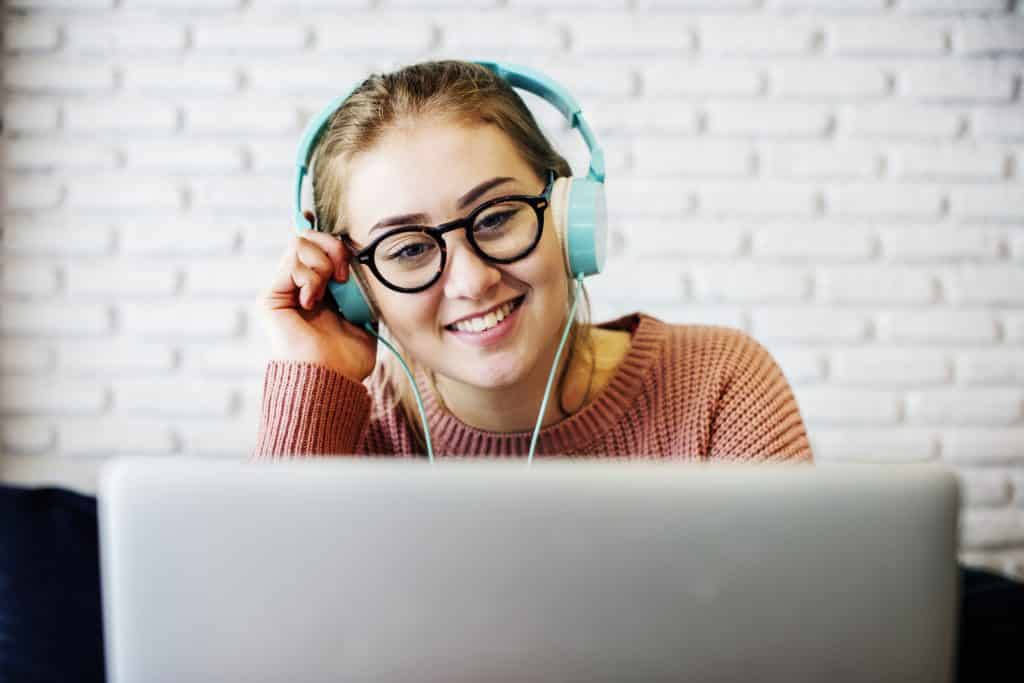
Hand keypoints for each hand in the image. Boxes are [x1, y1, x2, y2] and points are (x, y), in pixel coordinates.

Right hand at [260, 212, 376, 382]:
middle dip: (332, 247)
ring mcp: (282, 290)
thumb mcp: (363, 313)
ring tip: (329, 292)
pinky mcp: (270, 297)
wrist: (330, 379)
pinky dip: (310, 279)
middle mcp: (296, 287)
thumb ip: (358, 286)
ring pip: (299, 245)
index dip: (326, 234)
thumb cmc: (348, 356)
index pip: (315, 246)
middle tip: (344, 275)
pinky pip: (291, 265)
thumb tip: (359, 257)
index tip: (343, 235)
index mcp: (317, 288)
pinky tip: (312, 302)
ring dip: (323, 264)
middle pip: (307, 238)